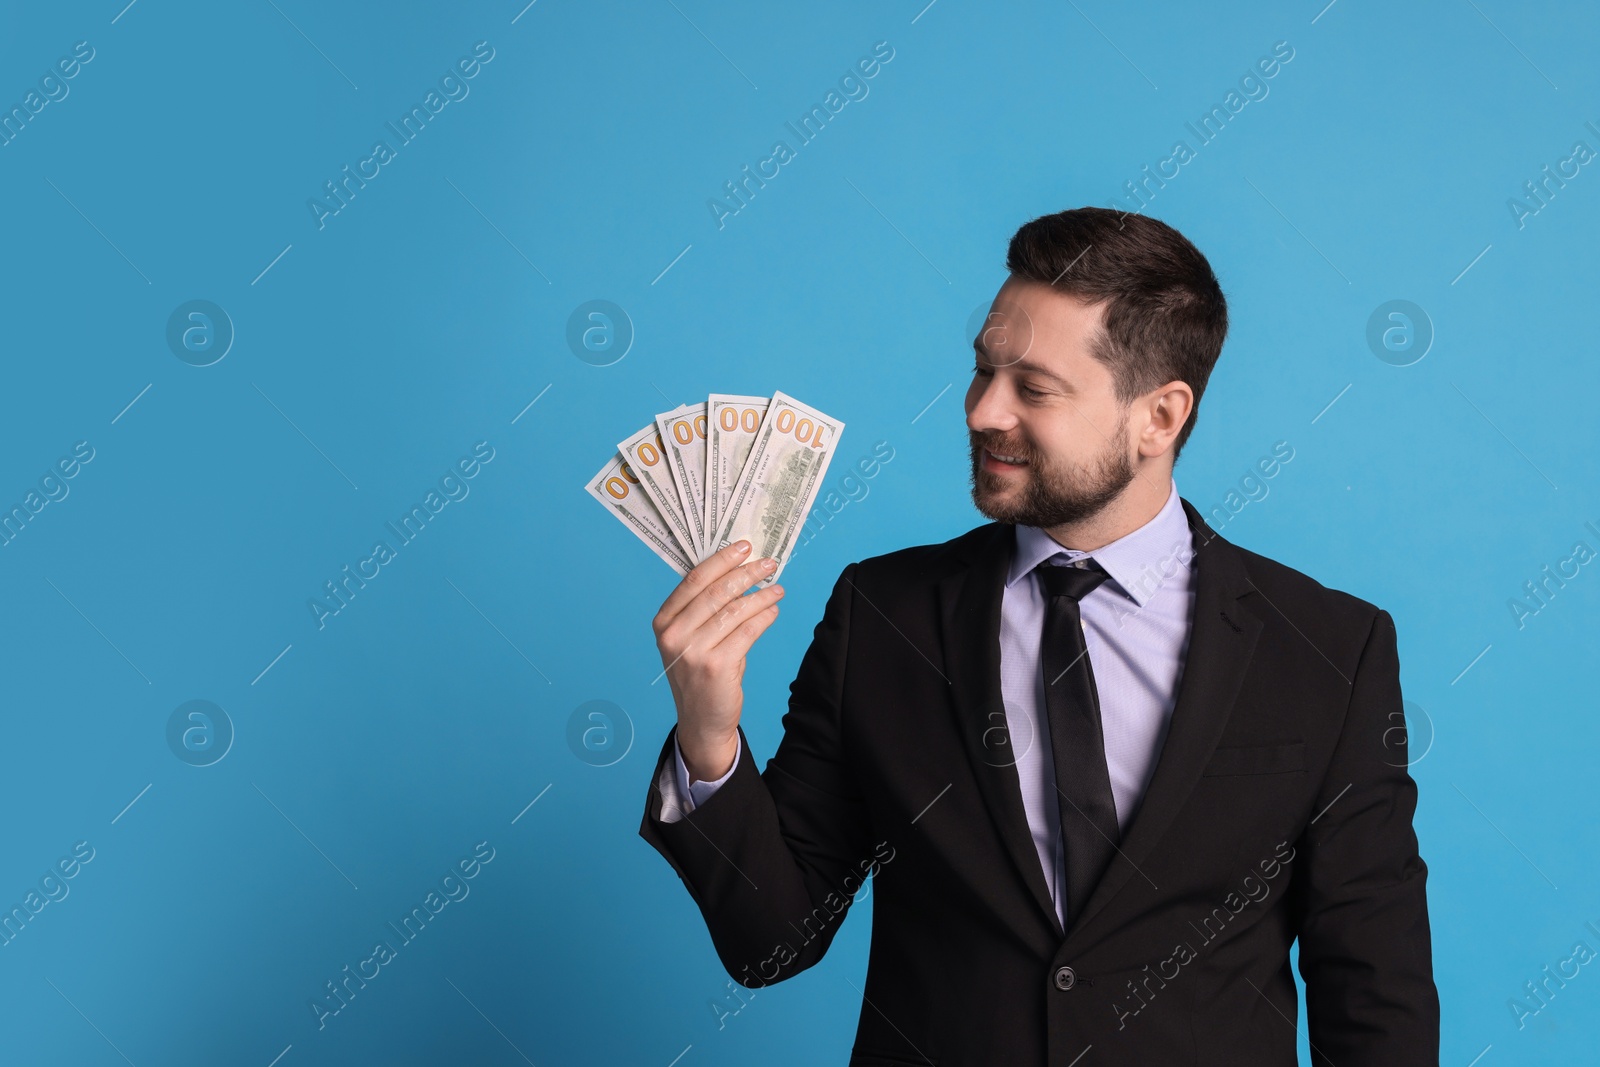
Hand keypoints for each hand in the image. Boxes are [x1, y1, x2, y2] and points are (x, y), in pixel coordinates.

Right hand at [652, 540, 784, 781]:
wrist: (701, 720)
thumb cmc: (700, 673)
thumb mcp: (690, 639)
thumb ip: (705, 609)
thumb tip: (739, 570)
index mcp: (664, 622)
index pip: (695, 579)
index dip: (722, 559)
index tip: (745, 547)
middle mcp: (674, 635)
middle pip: (717, 592)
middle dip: (747, 573)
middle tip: (769, 563)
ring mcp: (693, 652)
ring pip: (735, 610)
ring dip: (761, 595)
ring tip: (777, 588)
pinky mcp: (716, 667)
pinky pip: (747, 632)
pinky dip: (764, 617)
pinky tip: (773, 610)